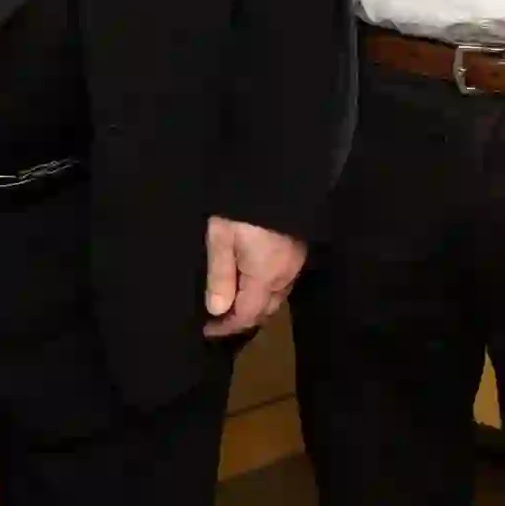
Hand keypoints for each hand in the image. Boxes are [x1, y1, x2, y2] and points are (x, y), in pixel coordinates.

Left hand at [203, 216, 304, 337]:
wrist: (277, 175)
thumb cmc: (241, 207)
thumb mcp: (221, 238)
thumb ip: (220, 275)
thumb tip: (217, 310)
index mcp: (265, 278)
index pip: (246, 316)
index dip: (226, 327)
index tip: (206, 330)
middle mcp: (284, 276)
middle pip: (264, 311)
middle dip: (241, 320)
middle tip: (217, 320)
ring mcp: (295, 264)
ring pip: (275, 298)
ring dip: (254, 306)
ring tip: (231, 304)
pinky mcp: (298, 251)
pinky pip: (282, 283)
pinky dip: (265, 291)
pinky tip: (251, 283)